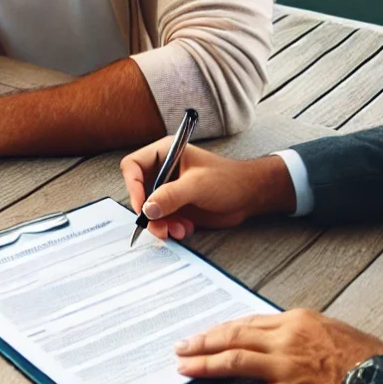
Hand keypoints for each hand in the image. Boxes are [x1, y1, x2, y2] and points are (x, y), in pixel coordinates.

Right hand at [120, 141, 295, 239]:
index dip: (133, 186)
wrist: (249, 196)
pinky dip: (170, 228)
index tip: (142, 207)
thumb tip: (147, 209)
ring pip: (149, 211)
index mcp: (165, 153)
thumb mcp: (197, 185)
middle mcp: (163, 171)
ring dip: (161, 225)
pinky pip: (162, 220)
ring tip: (178, 230)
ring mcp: (169, 190)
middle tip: (159, 227)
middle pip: (139, 192)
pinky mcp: (176, 206)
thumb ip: (171, 195)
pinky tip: (186, 229)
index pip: (133, 166)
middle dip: (148, 213)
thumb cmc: (228, 180)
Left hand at [176, 308, 382, 383]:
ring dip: (204, 364)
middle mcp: (285, 340)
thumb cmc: (365, 359)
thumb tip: (278, 335)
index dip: (221, 329)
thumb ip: (300, 331)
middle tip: (181, 347)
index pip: (248, 321)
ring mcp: (285, 369)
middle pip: (233, 336)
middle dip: (203, 342)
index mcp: (295, 320)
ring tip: (183, 368)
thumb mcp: (330, 330)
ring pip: (233, 362)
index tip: (205, 334)